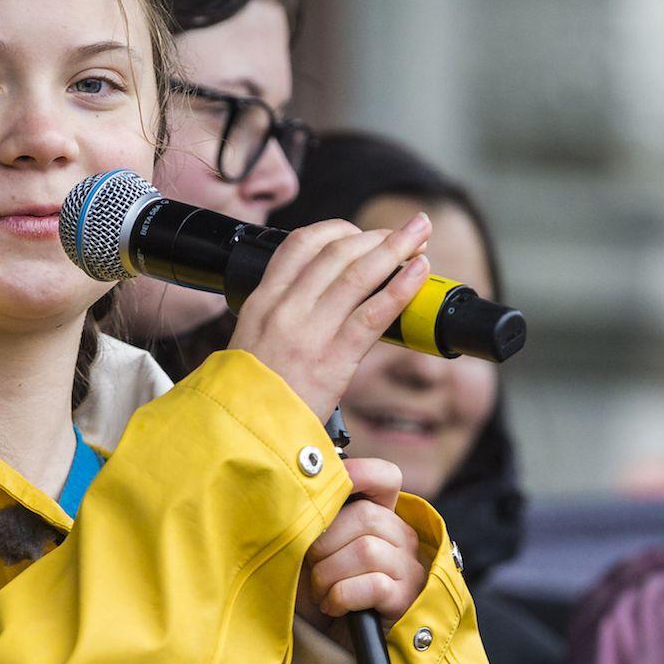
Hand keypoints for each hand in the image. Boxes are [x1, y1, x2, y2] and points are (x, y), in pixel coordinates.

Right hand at [229, 214, 431, 420]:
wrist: (242, 434)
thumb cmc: (249, 397)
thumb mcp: (251, 341)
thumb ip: (281, 314)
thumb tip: (318, 297)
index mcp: (262, 300)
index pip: (300, 244)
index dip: (338, 229)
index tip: (361, 233)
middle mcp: (285, 307)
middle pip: (336, 251)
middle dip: (377, 235)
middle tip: (408, 232)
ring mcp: (309, 331)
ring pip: (359, 273)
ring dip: (396, 248)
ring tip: (422, 235)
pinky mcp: (333, 358)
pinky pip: (374, 312)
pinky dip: (401, 287)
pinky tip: (420, 272)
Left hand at [297, 457, 425, 631]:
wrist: (339, 646)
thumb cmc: (325, 594)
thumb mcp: (318, 554)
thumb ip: (318, 523)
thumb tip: (300, 495)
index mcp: (382, 517)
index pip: (384, 477)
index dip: (357, 473)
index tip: (325, 488)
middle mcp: (402, 537)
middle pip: (365, 517)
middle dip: (326, 545)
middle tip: (313, 570)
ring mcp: (409, 568)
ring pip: (366, 551)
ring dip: (329, 575)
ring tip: (322, 593)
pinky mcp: (406, 599)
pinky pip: (373, 584)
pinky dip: (342, 596)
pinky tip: (335, 607)